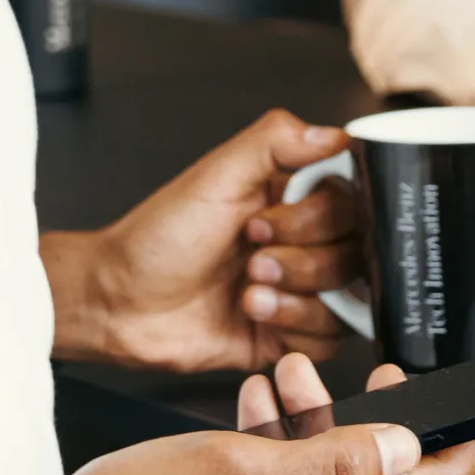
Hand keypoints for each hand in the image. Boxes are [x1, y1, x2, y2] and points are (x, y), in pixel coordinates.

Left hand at [47, 110, 361, 372]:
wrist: (120, 304)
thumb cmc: (157, 238)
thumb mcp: (215, 176)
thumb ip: (277, 141)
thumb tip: (337, 135)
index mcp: (290, 197)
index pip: (351, 201)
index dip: (319, 217)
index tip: (268, 219)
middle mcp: (300, 241)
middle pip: (354, 251)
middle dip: (300, 259)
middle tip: (251, 255)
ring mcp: (297, 289)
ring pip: (345, 296)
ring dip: (294, 295)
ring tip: (246, 291)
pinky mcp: (288, 332)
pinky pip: (329, 339)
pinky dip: (292, 327)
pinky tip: (252, 316)